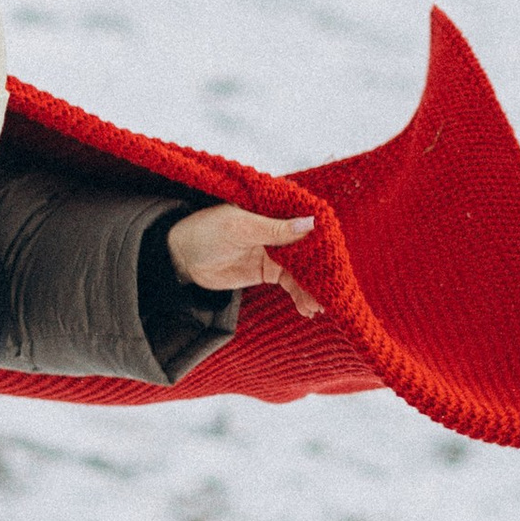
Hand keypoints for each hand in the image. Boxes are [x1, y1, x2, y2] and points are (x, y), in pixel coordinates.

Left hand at [166, 201, 321, 317]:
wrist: (180, 256)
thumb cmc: (206, 231)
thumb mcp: (240, 228)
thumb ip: (275, 229)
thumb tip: (312, 223)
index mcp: (273, 211)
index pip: (306, 224)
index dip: (323, 241)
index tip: (338, 260)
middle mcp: (278, 230)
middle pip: (308, 250)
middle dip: (321, 270)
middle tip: (332, 292)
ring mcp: (274, 251)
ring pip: (302, 270)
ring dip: (312, 288)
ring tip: (319, 307)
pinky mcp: (268, 270)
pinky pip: (291, 282)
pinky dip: (300, 295)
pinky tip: (307, 309)